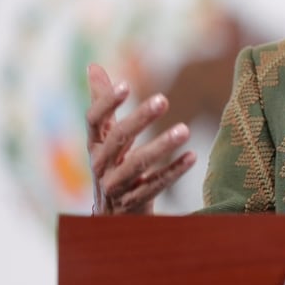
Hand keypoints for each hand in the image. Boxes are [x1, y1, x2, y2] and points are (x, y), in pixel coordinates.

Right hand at [87, 63, 196, 214]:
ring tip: (186, 129)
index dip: (106, 103)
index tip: (126, 85)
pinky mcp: (133, 205)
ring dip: (161, 146)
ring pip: (136, 165)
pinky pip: (154, 187)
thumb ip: (102, 103)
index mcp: (94, 146)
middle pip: (117, 139)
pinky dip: (173, 172)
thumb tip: (93, 66)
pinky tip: (192, 157)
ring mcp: (115, 187)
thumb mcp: (105, 137)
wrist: (112, 219)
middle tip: (163, 99)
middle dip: (139, 119)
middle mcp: (100, 165)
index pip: (93, 120)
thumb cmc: (112, 167)